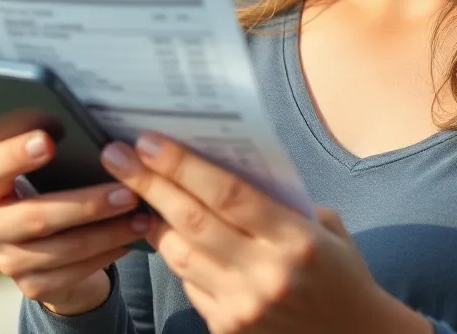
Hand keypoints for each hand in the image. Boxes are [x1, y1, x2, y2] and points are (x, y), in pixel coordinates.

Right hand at [0, 130, 151, 314]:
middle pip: (35, 216)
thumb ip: (56, 158)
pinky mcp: (31, 286)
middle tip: (128, 192)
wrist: (50, 249)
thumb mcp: (44, 174)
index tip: (48, 140)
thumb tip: (100, 141)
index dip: (16, 154)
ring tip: (141, 218)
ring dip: (108, 233)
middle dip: (87, 205)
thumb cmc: (50, 193)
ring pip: (63, 248)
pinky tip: (129, 240)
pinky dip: (106, 254)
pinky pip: (74, 272)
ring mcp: (7, 262)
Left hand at [100, 133, 430, 333]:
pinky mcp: (227, 329)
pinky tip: (162, 231)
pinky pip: (188, 282)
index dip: (183, 166)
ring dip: (152, 218)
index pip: (228, 194)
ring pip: (179, 254)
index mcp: (296, 241)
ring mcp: (243, 307)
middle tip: (116, 155)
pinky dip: (174, 254)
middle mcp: (266, 276)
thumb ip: (276, 201)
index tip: (150, 142)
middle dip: (149, 183)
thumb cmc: (339, 271)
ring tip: (132, 189)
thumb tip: (217, 166)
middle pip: (192, 221)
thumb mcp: (323, 227)